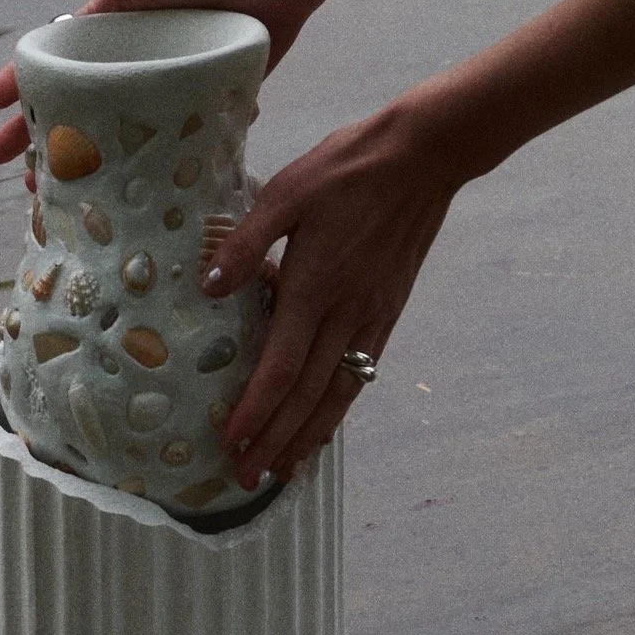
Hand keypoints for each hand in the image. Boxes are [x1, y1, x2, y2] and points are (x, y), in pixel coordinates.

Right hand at [0, 0, 329, 173]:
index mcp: (114, 25)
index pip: (57, 64)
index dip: (22, 87)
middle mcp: (139, 61)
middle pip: (82, 110)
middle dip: (46, 141)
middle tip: (17, 177)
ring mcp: (172, 86)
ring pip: (123, 136)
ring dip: (95, 168)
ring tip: (70, 198)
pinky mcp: (208, 102)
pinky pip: (177, 140)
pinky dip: (158, 168)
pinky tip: (135, 198)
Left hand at [201, 93, 462, 488]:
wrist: (423, 157)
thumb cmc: (348, 168)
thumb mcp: (286, 191)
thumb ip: (247, 242)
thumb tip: (211, 286)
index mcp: (314, 288)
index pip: (280, 368)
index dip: (255, 411)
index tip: (230, 441)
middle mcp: (345, 315)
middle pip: (307, 396)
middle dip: (276, 441)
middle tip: (249, 478)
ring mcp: (372, 319)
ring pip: (338, 394)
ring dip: (310, 436)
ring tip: (286, 470)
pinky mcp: (387, 313)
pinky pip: (360, 374)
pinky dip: (339, 409)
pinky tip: (325, 424)